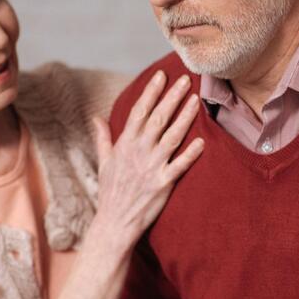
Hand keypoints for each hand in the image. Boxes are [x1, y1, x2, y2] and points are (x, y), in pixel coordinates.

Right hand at [91, 71, 203, 246]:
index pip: (139, 111)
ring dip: (184, 118)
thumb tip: (96, 117)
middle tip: (185, 79)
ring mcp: (151, 167)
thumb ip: (102, 138)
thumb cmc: (110, 192)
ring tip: (196, 101)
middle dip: (171, 97)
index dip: (150, 92)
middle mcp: (138, 152)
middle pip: (157, 119)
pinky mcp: (162, 184)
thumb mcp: (103, 162)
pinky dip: (190, 154)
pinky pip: (179, 166)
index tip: (161, 75)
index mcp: (125, 144)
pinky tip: (202, 141)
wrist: (115, 223)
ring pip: (171, 137)